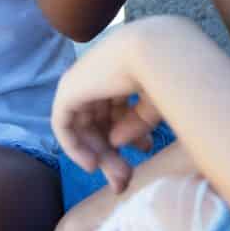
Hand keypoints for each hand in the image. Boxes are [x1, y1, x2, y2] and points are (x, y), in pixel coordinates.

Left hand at [50, 17, 197, 189]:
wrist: (156, 51)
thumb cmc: (165, 71)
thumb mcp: (155, 103)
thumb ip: (137, 122)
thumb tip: (116, 141)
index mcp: (120, 68)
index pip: (117, 105)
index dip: (131, 131)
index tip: (146, 150)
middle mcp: (98, 73)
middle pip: (100, 120)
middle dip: (113, 151)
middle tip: (126, 179)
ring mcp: (81, 80)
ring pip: (84, 126)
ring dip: (101, 155)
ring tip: (118, 179)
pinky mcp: (67, 90)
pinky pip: (63, 125)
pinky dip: (75, 147)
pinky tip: (93, 165)